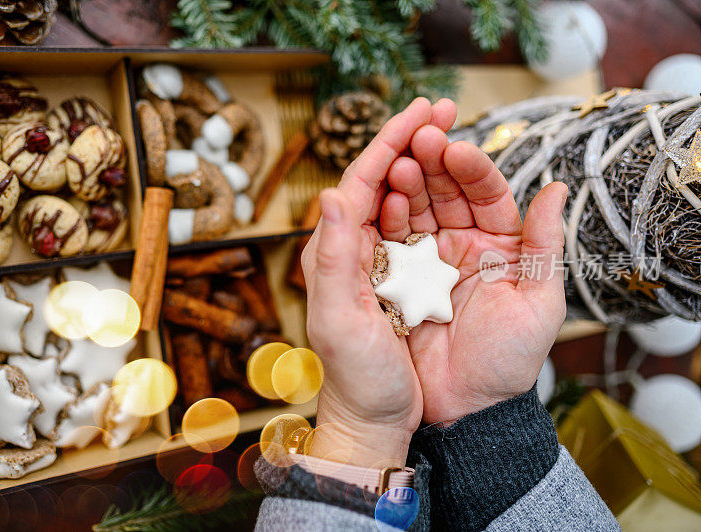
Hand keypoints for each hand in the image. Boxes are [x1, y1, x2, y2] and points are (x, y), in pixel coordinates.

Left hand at [301, 98, 455, 466]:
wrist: (376, 418)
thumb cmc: (356, 376)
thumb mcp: (338, 320)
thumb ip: (333, 256)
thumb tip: (329, 193)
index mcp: (335, 251)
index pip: (359, 181)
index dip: (389, 142)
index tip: (419, 110)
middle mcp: (356, 248)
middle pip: (383, 180)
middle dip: (411, 140)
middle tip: (442, 107)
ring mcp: (383, 261)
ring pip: (406, 198)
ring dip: (427, 163)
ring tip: (450, 133)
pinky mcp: (406, 277)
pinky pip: (424, 227)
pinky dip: (439, 199)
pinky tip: (455, 183)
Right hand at [379, 118, 567, 424]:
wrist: (469, 407)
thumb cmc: (510, 360)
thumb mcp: (540, 303)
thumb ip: (544, 245)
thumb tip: (556, 187)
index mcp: (499, 245)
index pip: (484, 193)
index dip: (470, 168)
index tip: (454, 147)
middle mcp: (462, 244)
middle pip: (445, 191)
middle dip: (432, 162)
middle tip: (419, 136)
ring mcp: (427, 259)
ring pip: (416, 208)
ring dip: (406, 181)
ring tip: (397, 160)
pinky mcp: (399, 278)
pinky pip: (392, 241)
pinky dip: (385, 217)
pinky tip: (381, 197)